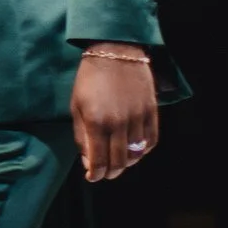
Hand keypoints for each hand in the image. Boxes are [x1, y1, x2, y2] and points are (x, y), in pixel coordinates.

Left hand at [70, 48, 159, 181]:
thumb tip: (88, 162)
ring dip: (127, 163)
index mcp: (97, 123)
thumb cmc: (89, 79)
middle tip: (105, 173)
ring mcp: (138, 118)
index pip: (99, 161)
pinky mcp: (151, 111)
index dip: (95, 174)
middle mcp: (119, 124)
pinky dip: (143, 151)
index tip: (92, 177)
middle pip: (119, 162)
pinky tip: (135, 151)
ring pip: (136, 154)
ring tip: (119, 162)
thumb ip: (82, 136)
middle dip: (110, 172)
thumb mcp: (77, 106)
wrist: (114, 51)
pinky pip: (151, 141)